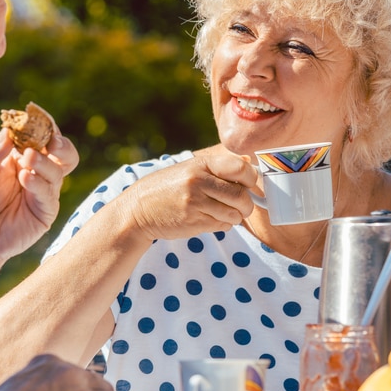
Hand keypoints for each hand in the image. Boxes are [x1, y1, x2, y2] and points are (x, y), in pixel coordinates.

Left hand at [0, 127, 79, 262]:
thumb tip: (8, 131)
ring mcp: (43, 192)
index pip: (42, 136)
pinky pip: (49, 194)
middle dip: (60, 142)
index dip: (42, 125)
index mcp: (22, 156)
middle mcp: (38, 172)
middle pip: (64, 152)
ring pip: (58, 170)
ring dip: (44, 161)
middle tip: (50, 139)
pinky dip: (39, 182)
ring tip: (27, 159)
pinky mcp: (45, 212)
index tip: (35, 116)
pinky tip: (25, 177)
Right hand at [118, 147, 258, 242]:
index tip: (249, 184)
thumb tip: (249, 165)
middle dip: (246, 204)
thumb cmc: (168, 188)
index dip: (251, 178)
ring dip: (234, 217)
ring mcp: (196, 203)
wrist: (138, 210)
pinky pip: (223, 226)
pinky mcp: (194, 222)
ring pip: (234, 214)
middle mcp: (198, 182)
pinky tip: (209, 219)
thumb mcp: (189, 169)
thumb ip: (218, 168)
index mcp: (200, 164)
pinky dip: (223, 225)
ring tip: (222, 213)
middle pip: (241, 195)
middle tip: (241, 206)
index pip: (241, 168)